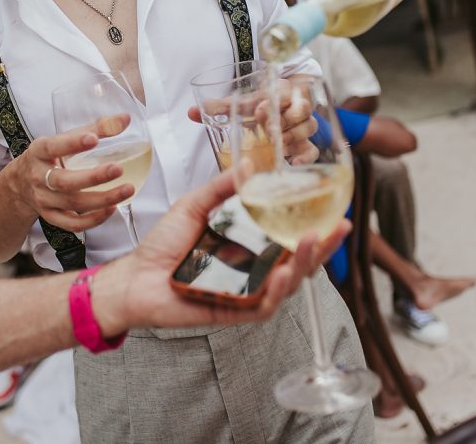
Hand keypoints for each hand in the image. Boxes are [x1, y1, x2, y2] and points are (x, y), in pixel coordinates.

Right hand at [10, 114, 135, 231]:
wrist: (20, 184)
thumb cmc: (48, 157)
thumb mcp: (62, 139)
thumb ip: (94, 129)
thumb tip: (126, 118)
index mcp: (39, 152)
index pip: (53, 147)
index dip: (73, 143)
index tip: (94, 138)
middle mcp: (38, 177)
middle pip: (65, 182)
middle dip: (94, 177)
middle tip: (118, 168)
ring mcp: (44, 200)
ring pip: (73, 204)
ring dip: (103, 199)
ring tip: (128, 189)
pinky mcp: (51, 217)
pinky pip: (73, 224)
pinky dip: (94, 219)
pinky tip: (112, 208)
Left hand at [92, 171, 350, 333]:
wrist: (136, 277)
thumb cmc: (163, 245)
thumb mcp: (194, 206)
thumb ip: (221, 188)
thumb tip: (248, 164)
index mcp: (250, 245)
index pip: (291, 236)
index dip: (318, 226)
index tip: (337, 210)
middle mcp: (255, 269)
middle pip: (301, 261)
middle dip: (323, 246)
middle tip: (339, 226)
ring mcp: (248, 291)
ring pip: (289, 283)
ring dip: (304, 264)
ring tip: (313, 241)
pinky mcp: (236, 311)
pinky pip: (264, 305)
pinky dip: (277, 291)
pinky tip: (284, 274)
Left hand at [188, 77, 318, 165]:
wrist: (277, 111)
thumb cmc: (259, 105)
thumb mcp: (241, 104)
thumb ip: (219, 107)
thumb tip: (191, 112)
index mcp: (282, 91)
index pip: (286, 91)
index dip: (274, 102)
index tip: (258, 110)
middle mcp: (297, 107)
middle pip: (302, 110)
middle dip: (284, 119)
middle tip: (267, 128)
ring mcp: (303, 127)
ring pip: (309, 128)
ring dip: (292, 136)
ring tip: (276, 144)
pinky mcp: (306, 145)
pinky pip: (313, 150)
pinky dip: (306, 157)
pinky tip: (294, 163)